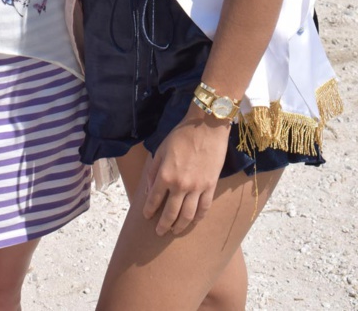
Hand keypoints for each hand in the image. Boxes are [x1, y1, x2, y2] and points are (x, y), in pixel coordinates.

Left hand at [142, 106, 230, 235]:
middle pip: (170, 213)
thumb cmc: (181, 135)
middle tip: (159, 232)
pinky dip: (198, 218)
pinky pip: (204, 208)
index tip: (146, 217)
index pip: (154, 200)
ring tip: (174, 231)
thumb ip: (153, 171)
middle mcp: (180, 185)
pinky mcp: (210, 186)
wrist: (206, 127)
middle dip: (163, 225)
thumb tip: (148, 191)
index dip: (149, 210)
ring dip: (179, 226)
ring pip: (187, 215)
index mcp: (165, 175)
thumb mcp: (161, 149)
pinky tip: (193, 221)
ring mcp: (197, 187)